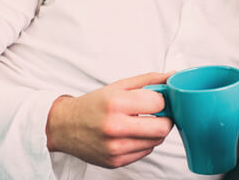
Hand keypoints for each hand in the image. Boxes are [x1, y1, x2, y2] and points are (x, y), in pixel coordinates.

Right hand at [45, 72, 173, 167]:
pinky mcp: (115, 162)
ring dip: (155, 132)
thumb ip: (149, 80)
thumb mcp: (119, 86)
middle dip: (166, 119)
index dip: (163, 100)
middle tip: (158, 114)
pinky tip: (132, 135)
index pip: (159, 103)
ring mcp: (114, 147)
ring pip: (156, 141)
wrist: (64, 127)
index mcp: (116, 103)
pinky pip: (145, 152)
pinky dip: (144, 143)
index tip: (158, 100)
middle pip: (163, 127)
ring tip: (142, 123)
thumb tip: (174, 76)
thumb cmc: (94, 104)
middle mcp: (114, 127)